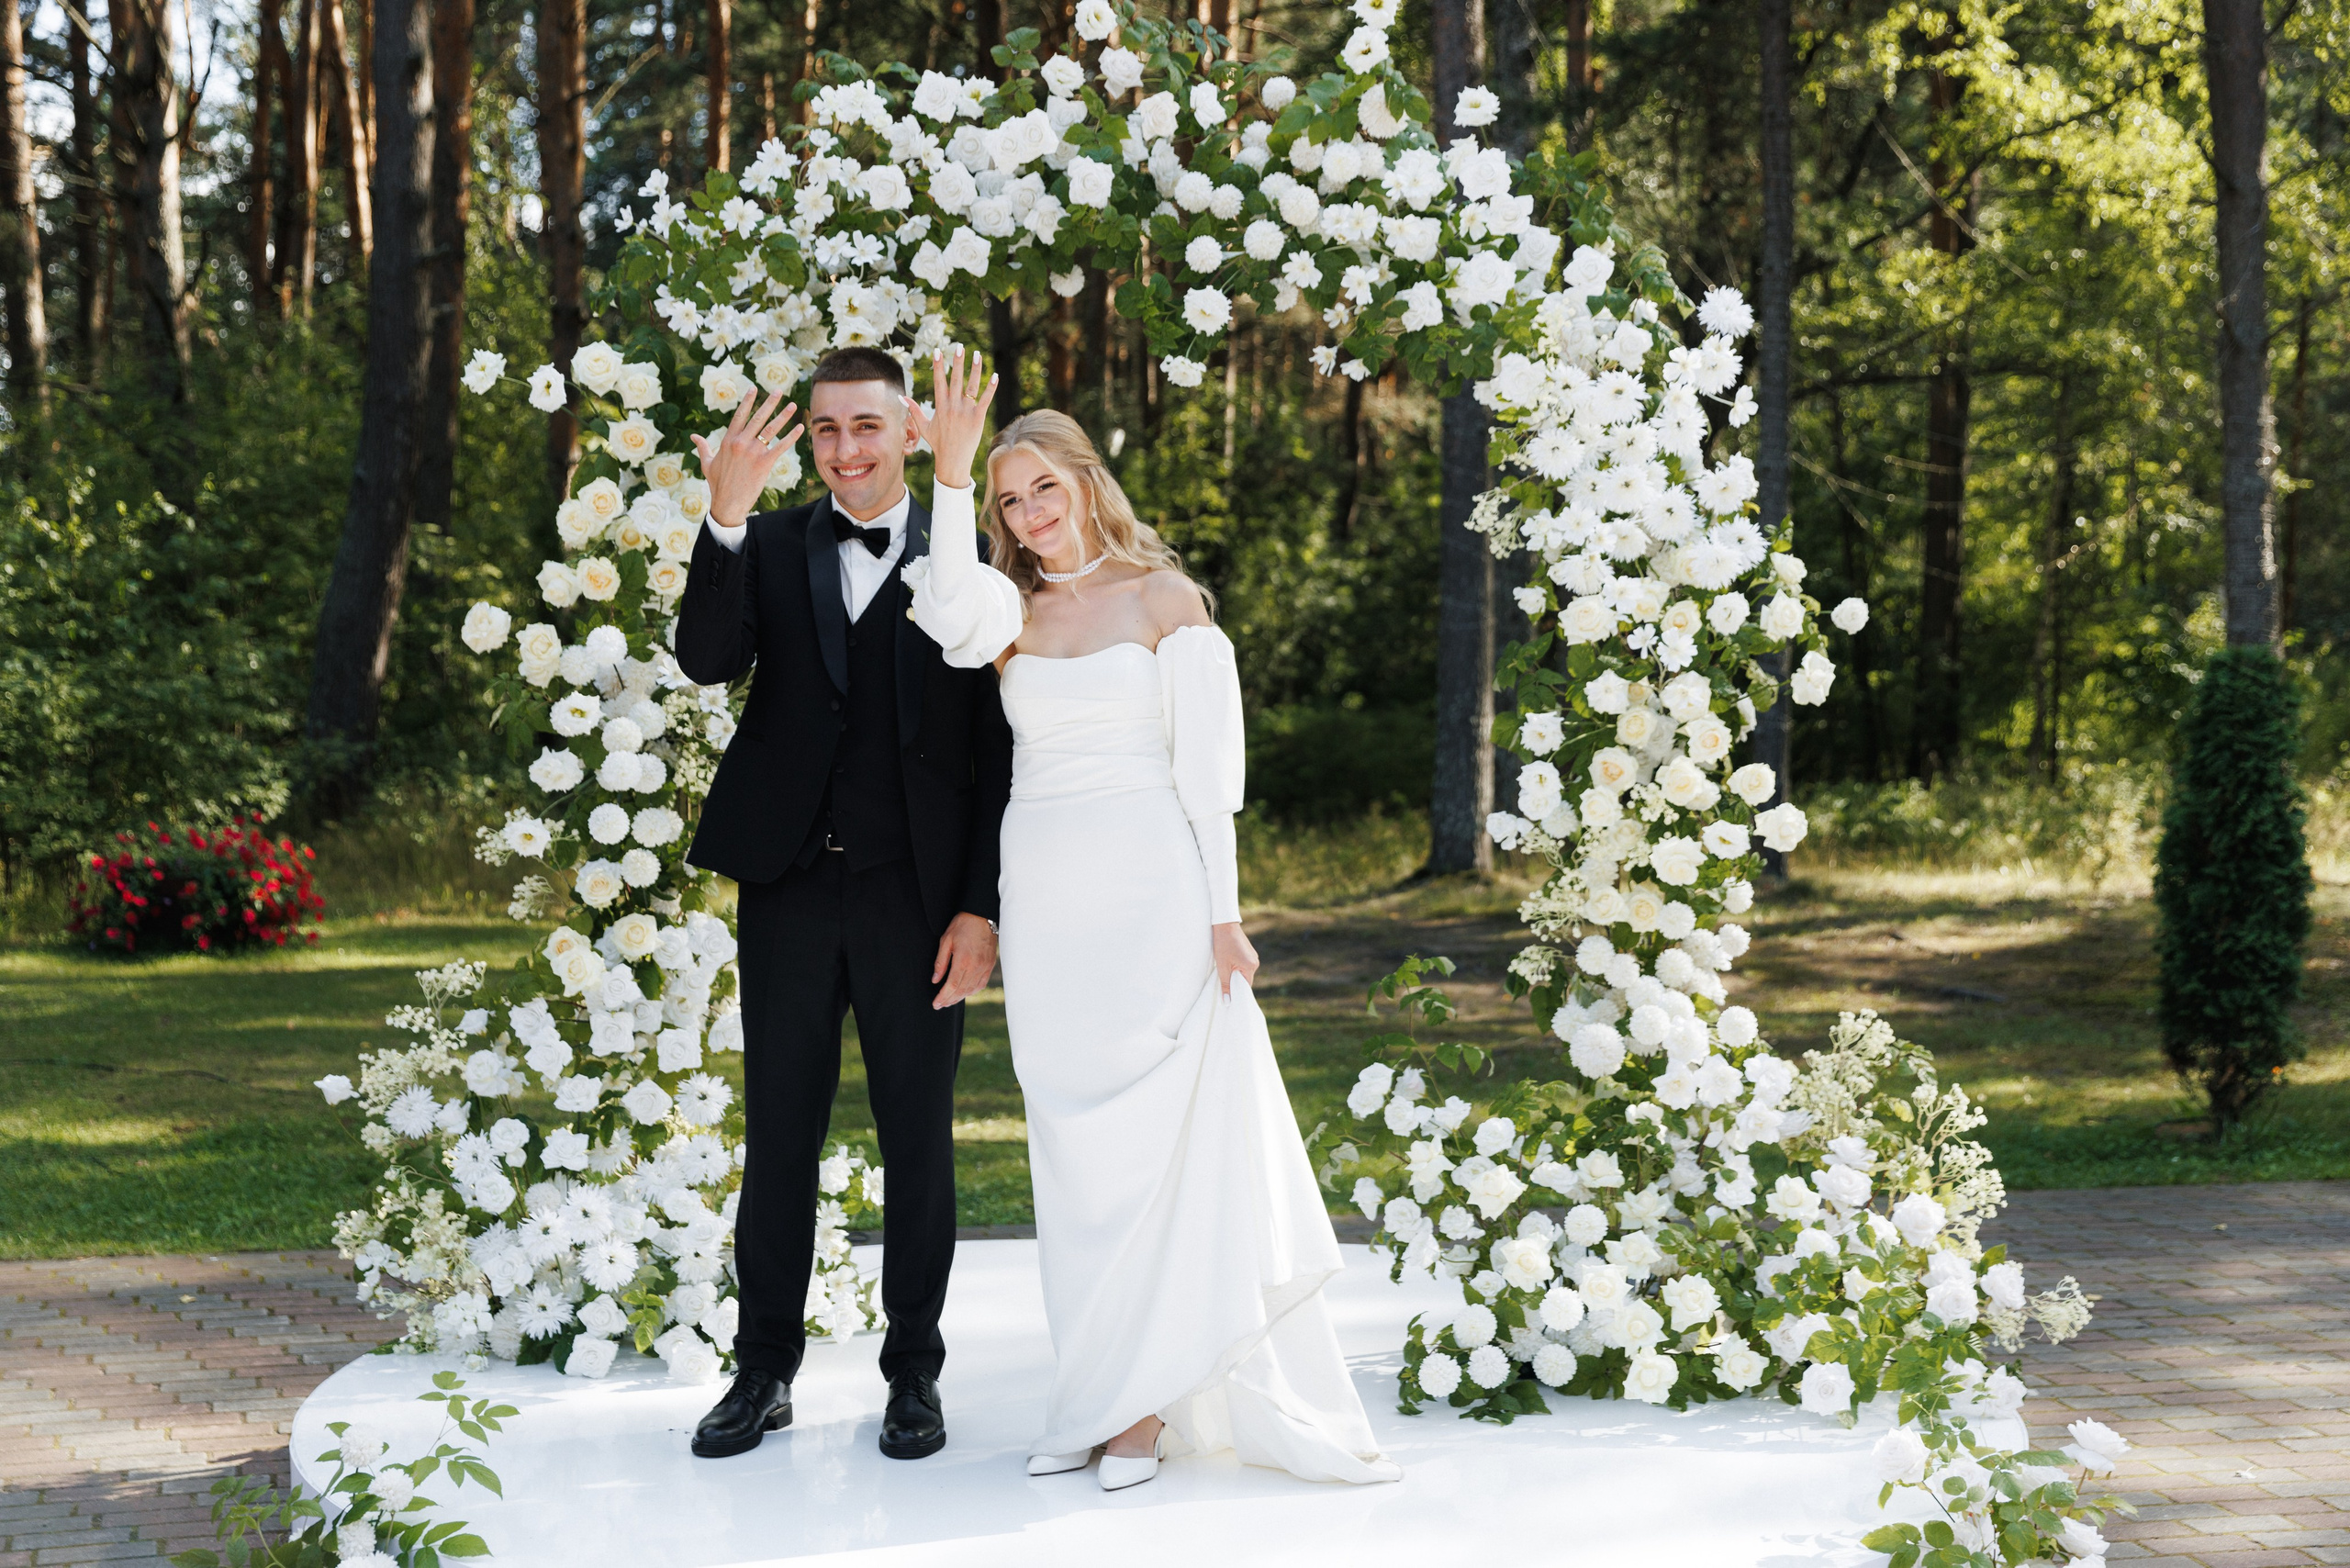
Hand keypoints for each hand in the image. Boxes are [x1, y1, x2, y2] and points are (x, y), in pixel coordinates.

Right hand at [690, 388, 802, 528]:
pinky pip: (780, 447)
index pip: (739, 415)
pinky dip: (791, 438)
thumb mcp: (707, 463)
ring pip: (770, 430)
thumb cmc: (717, 484)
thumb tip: (693, 436)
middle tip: (778, 390)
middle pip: (757, 418)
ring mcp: (752, 453)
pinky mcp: (763, 464)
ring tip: (793, 406)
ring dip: (783, 416)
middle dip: (769, 403)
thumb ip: (702, 447)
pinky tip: (800, 428)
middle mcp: (740, 443)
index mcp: (727, 440)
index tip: (754, 388)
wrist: (727, 503)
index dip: (748, 401)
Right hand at [903, 346, 996, 491]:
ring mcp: (966, 412)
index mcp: (940, 407)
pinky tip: (995, 375)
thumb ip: (914, 409)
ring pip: (971, 386)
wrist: (953, 461)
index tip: (938, 350)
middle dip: (957, 362)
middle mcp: (952, 407)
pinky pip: (985, 400)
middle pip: (955, 379)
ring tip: (977, 354)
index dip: (938, 365)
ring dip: (975, 370)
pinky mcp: (978, 418)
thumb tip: (901, 397)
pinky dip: (991, 388)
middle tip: (960, 346)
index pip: (939, 381)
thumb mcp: (923, 426)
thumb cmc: (938, 444)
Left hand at [932, 912, 997, 1008]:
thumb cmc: (962, 925)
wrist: (982, 916)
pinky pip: (981, 984)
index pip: (952, 986)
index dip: (943, 997)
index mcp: (963, 961)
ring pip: (971, 990)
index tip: (936, 1003)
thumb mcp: (946, 941)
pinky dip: (971, 991)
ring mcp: (984, 967)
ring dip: (959, 998)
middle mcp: (975, 967)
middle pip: (961, 991)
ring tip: (949, 1001)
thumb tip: (935, 980)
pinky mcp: (990, 965)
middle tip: (939, 1005)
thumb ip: (940, 962)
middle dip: (949, 1000)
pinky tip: (964, 993)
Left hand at [1212, 921, 1257, 999]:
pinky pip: (1244, 965)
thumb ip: (1225, 985)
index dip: (1237, 991)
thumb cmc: (1223, 944)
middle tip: (1223, 982)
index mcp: (1251, 966)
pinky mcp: (1249, 952)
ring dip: (1235, 974)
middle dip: (1235, 982)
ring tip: (1225, 970)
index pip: (1246, 986)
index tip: (1228, 995)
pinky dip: (1237, 967)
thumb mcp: (1222, 967)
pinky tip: (1228, 963)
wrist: (1224, 924)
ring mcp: (1253, 956)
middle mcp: (1255, 962)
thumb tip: (1227, 1002)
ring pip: (1244, 972)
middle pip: (1245, 979)